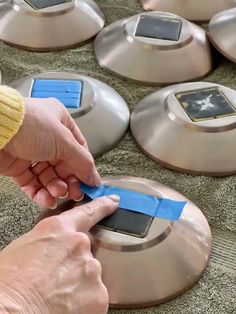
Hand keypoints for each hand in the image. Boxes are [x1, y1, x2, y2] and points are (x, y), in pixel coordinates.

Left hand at [0, 97, 100, 207]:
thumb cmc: (27, 124)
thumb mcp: (64, 141)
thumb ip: (83, 162)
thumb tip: (95, 179)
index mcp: (61, 123)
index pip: (79, 150)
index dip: (85, 168)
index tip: (90, 184)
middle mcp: (47, 137)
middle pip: (65, 166)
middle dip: (70, 181)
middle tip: (75, 193)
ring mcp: (32, 152)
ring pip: (49, 177)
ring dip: (55, 188)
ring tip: (58, 194)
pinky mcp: (18, 166)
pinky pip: (33, 183)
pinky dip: (40, 193)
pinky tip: (46, 199)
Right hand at [0, 195, 118, 313]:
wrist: (10, 311)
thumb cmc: (9, 282)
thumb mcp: (25, 247)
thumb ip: (49, 241)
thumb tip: (54, 249)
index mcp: (59, 230)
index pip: (88, 212)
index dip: (103, 205)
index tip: (113, 201)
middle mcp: (79, 245)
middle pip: (85, 253)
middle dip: (75, 264)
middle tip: (56, 279)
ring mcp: (90, 268)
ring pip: (90, 276)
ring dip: (79, 284)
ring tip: (57, 296)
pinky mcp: (98, 294)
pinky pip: (95, 296)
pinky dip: (85, 302)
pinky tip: (67, 306)